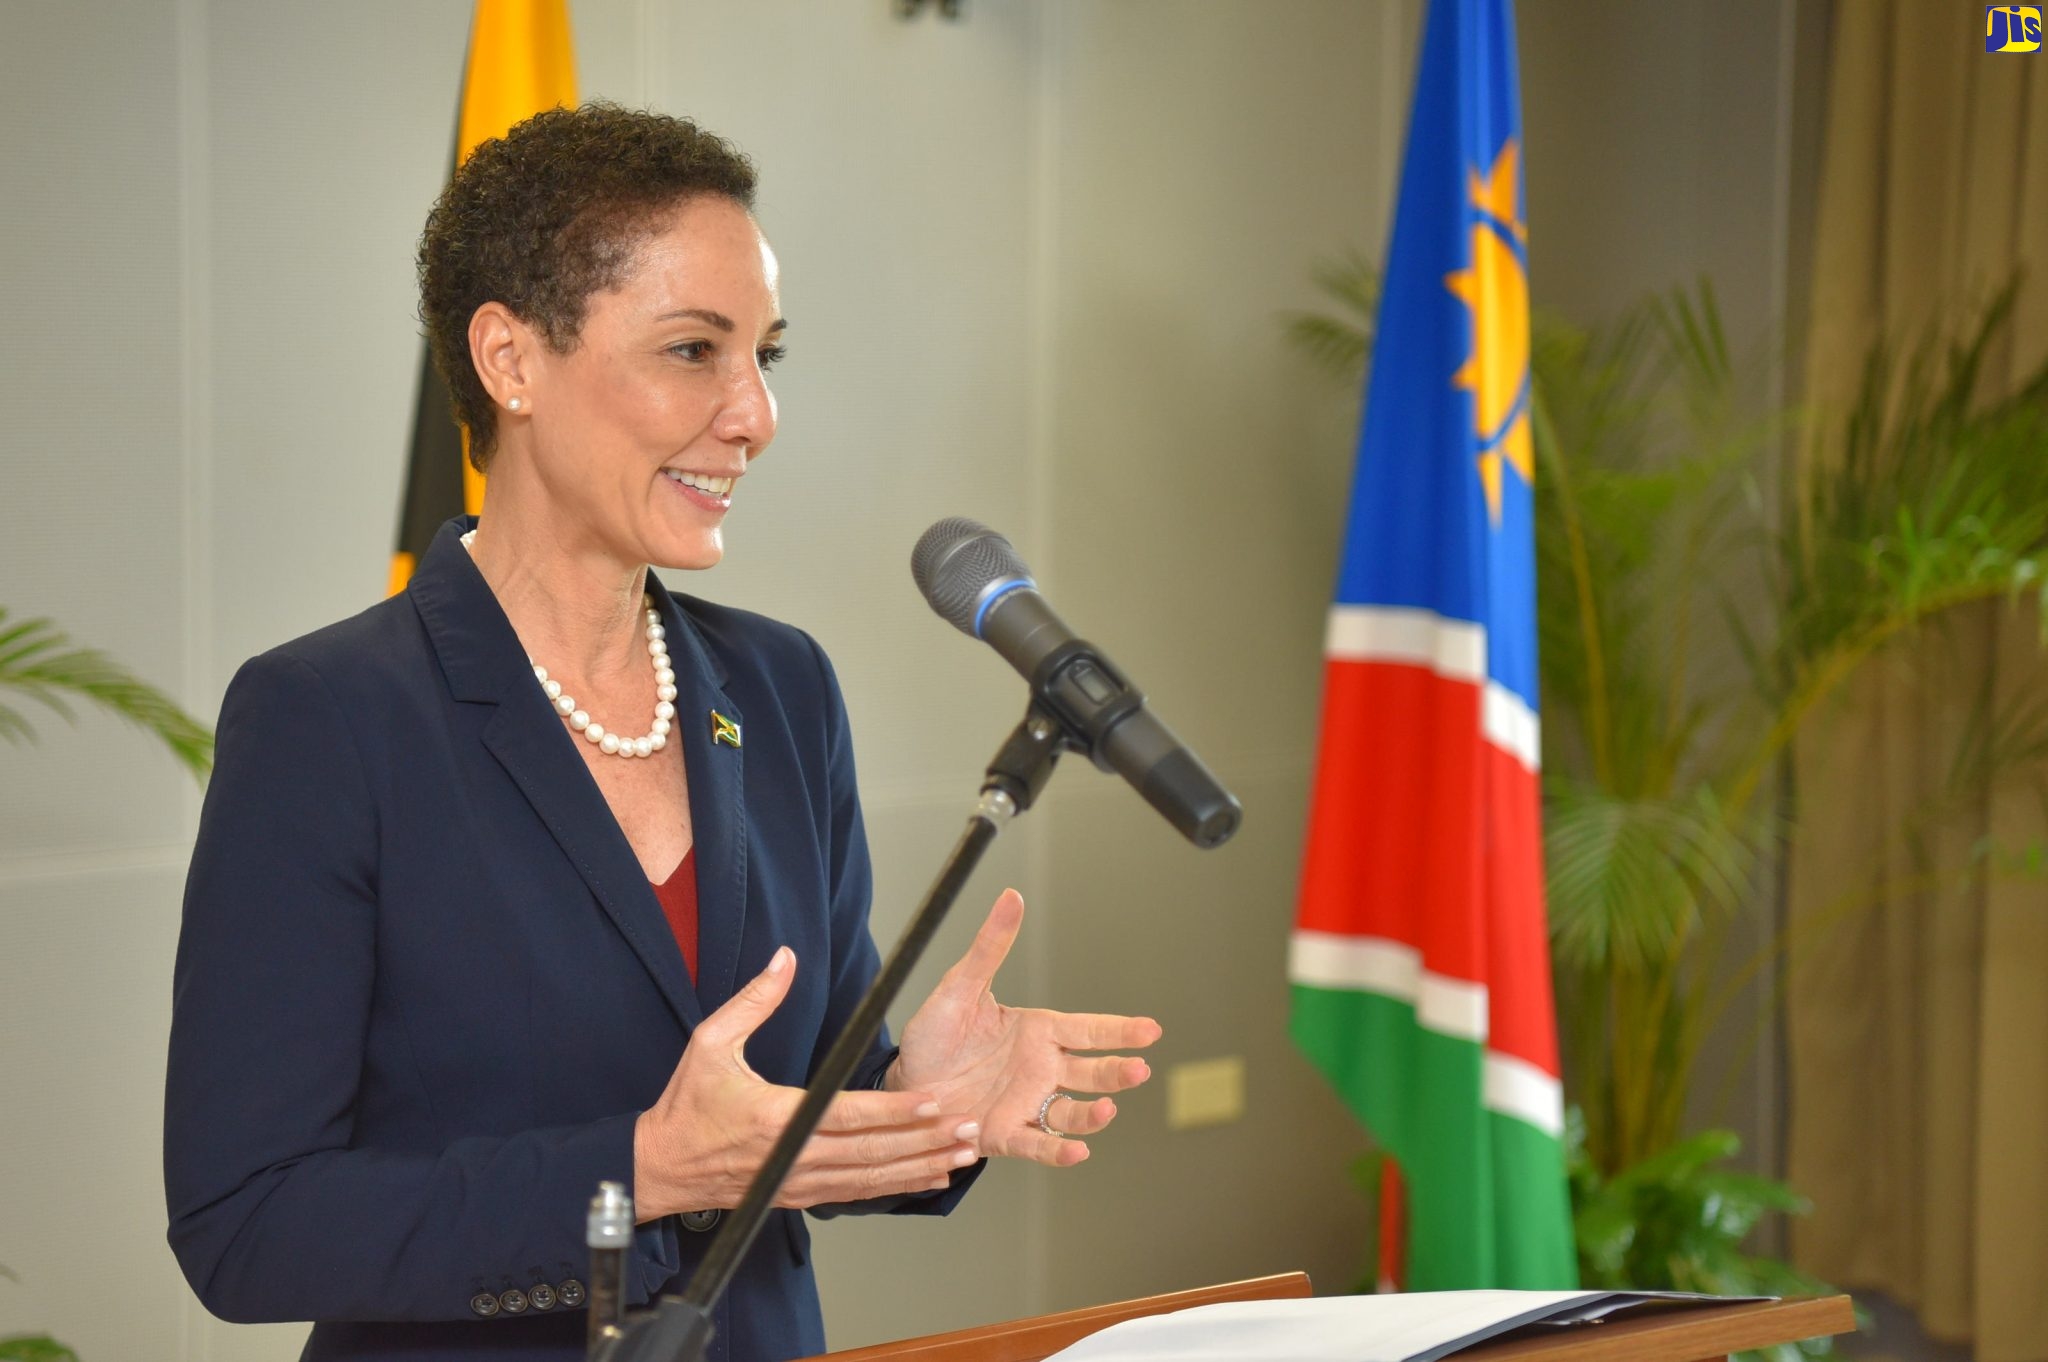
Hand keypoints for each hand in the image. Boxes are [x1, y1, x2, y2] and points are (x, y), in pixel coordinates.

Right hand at [633, 946, 980, 1220]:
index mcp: (774, 1119)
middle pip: (871, 1152)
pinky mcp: (798, 1195)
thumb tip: (785, 959)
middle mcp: (792, 1157)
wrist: (660, 1168)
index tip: (932, 1099)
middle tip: (968, 1127)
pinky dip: (895, 1186)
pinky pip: (856, 1193)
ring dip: (920, 1166)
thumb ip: (753, 1001)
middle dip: (926, 1140)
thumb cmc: (686, 1106)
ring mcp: (797, 1182)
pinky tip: (927, 1175)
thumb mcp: (710, 1043)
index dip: (894, 1110)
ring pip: (871, 1179)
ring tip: (963, 1154)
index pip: (847, 1115)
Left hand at [892, 890, 1161, 1166]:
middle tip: (1139, 1069)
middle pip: (1092, 1072)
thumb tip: (1011, 896)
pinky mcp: (1005, 1134)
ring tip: (1106, 1109)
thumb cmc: (934, 1036)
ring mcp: (1026, 1104)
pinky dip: (1059, 1152)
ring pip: (1072, 1111)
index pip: (1089, 1030)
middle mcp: (1041, 1069)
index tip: (1151, 1030)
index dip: (1121, 1031)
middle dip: (1118, 1072)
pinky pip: (1037, 1144)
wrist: (902, 1085)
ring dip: (1093, 1114)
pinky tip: (1077, 1151)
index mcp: (1038, 1032)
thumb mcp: (959, 987)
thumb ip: (989, 947)